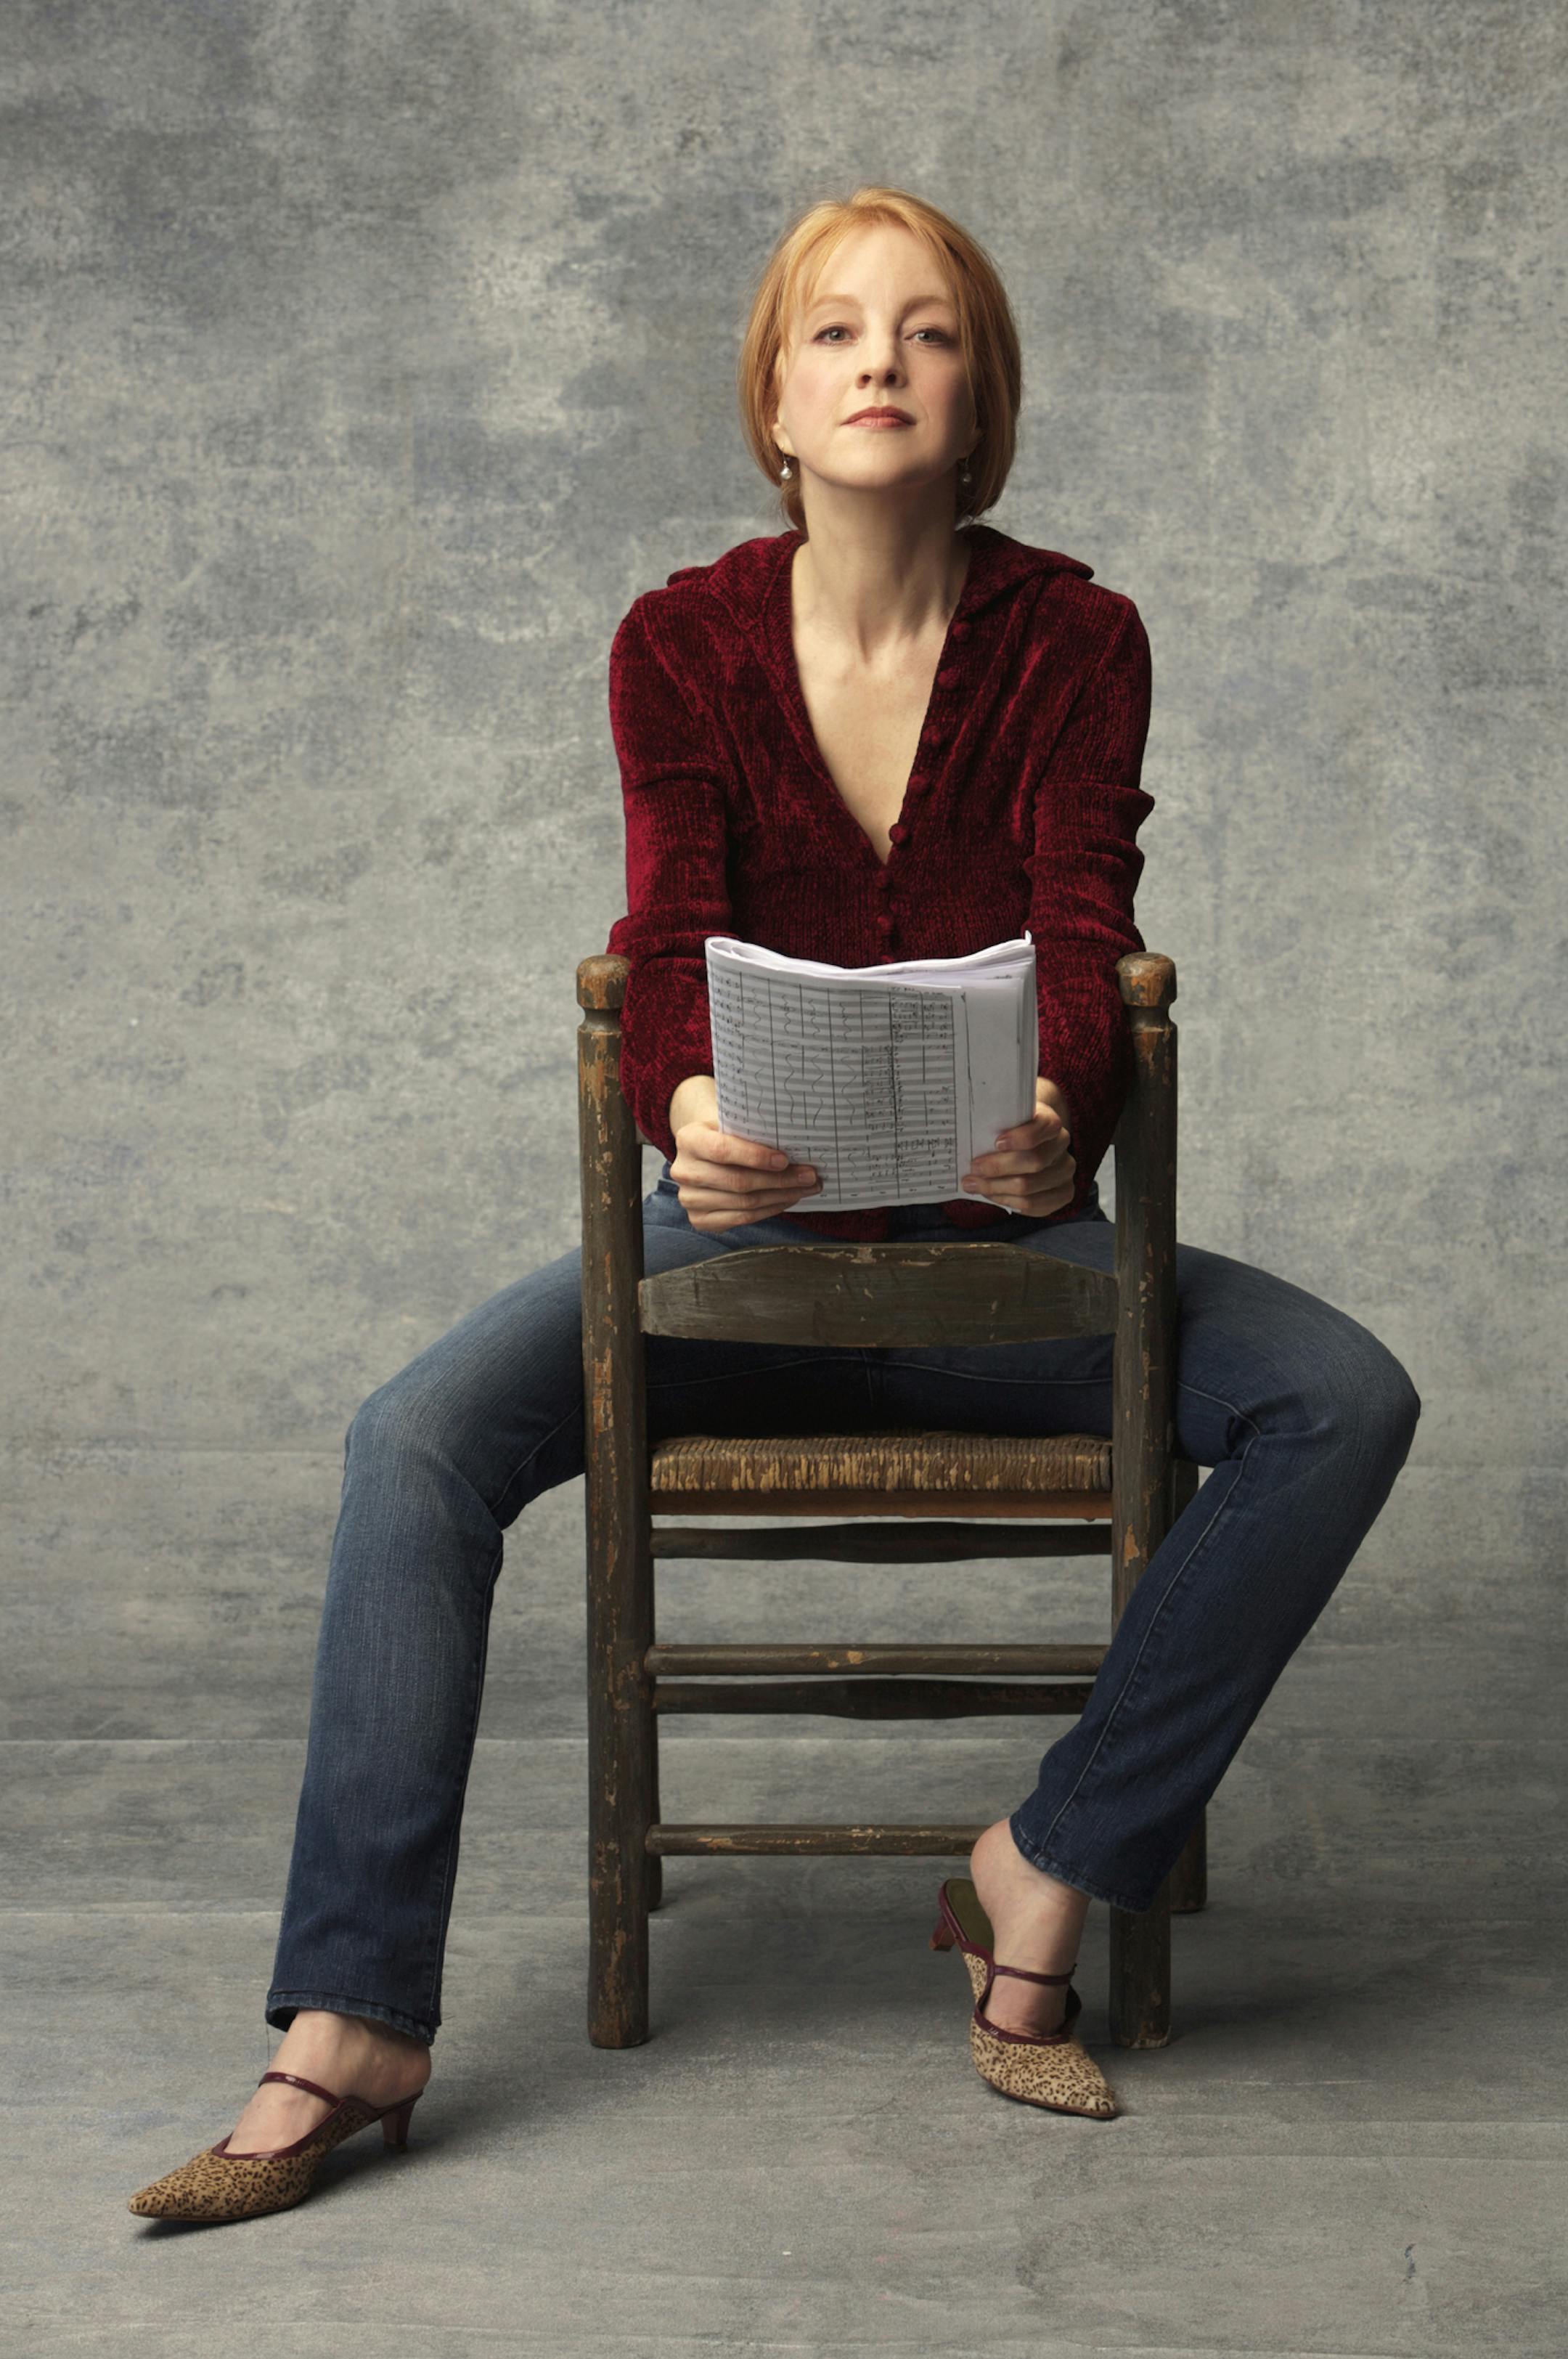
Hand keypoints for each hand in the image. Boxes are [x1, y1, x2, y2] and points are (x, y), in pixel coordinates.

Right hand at [667, 1075, 822, 1232]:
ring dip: (780, 1196)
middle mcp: (684, 1171)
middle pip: (738, 1181)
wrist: (703, 1154)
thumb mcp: (730, 1124)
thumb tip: (797, 1142)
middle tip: (809, 1176)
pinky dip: (769, 1210)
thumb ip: (752, 1130)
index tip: (785, 1159)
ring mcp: (689, 1199)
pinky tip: (787, 1200)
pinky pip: (742, 1218)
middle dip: (780, 1180)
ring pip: (744, 1203)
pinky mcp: (699, 1219)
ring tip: (805, 1188)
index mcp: (688, 1139)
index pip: (722, 1150)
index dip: (755, 1157)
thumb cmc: (724, 1135)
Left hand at [960, 1077, 1075, 1214]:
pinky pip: (1034, 1205)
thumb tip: (965, 1137)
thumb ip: (994, 1123)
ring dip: (996, 1188)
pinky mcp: (1063, 1193)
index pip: (1043, 1127)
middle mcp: (1062, 1145)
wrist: (1031, 1140)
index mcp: (1050, 1122)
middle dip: (998, 1168)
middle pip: (1034, 1162)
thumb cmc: (1011, 1128)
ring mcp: (1065, 1171)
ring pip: (1029, 1188)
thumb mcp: (1005, 1118)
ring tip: (975, 1185)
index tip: (996, 1143)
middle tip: (973, 1169)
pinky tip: (992, 1195)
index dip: (1021, 1137)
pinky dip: (1007, 1201)